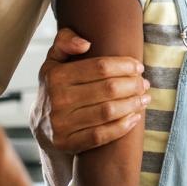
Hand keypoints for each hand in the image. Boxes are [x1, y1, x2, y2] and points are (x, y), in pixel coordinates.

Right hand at [33, 28, 149, 154]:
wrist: (42, 127)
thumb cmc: (56, 88)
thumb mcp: (54, 61)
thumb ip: (65, 42)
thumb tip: (85, 43)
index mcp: (56, 76)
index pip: (100, 67)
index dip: (124, 66)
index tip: (138, 67)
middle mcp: (57, 99)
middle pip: (108, 89)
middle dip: (133, 85)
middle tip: (144, 84)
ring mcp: (62, 124)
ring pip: (107, 112)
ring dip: (132, 104)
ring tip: (144, 99)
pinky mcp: (68, 143)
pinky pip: (101, 135)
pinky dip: (122, 126)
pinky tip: (135, 118)